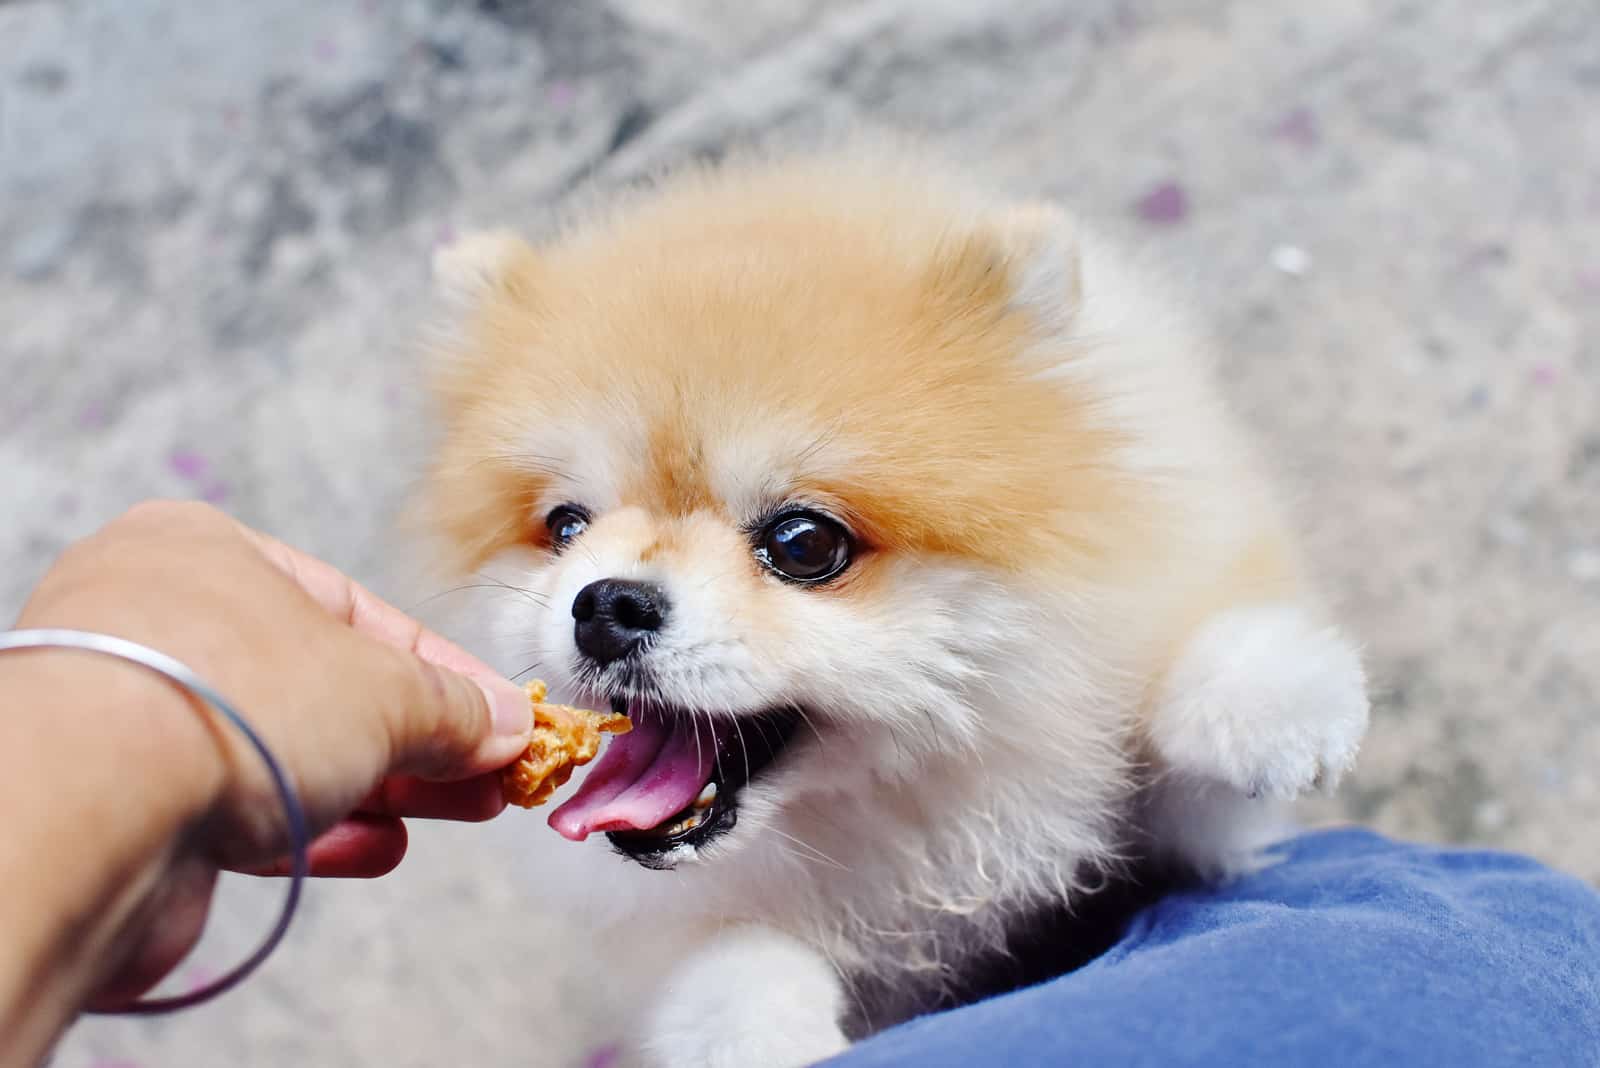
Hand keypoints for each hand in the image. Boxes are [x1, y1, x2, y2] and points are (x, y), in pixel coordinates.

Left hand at [1, 501, 533, 1022]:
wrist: (87, 814)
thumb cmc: (225, 701)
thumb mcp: (383, 689)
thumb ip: (452, 708)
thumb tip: (506, 726)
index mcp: (208, 554)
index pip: (357, 611)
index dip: (445, 669)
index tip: (504, 716)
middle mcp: (160, 623)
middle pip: (324, 686)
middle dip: (421, 736)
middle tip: (493, 773)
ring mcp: (136, 716)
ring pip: (286, 751)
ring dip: (380, 785)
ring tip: (458, 809)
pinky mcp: (122, 804)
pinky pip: (239, 808)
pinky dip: (314, 827)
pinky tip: (376, 846)